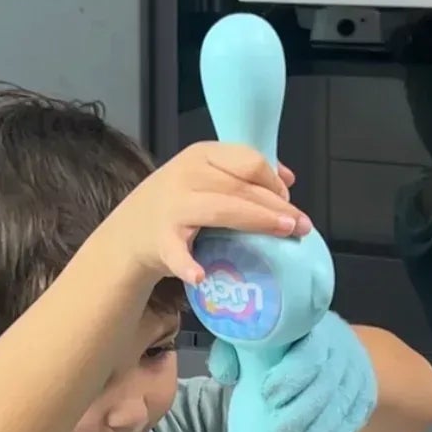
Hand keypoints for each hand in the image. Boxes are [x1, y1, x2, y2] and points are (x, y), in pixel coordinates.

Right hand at [112, 144, 309, 285]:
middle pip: (243, 186)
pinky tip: (200, 276)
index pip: (249, 161)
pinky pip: (177, 252)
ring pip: (224, 210)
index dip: (275, 182)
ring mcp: (174, 206)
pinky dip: (188, 264)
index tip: (289, 202)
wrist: (128, 233)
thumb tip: (287, 179)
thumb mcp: (206, 176)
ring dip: (258, 221)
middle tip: (302, 226)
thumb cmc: (176, 205)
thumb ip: (242, 174)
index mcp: (202, 155)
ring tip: (285, 234)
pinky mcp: (161, 239)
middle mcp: (188, 175)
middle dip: (278, 206)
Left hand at [212, 314, 376, 431]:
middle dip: (301, 417)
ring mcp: (356, 377)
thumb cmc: (280, 346)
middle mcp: (342, 351)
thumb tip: (227, 374)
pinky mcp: (364, 401)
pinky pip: (351, 429)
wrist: (327, 348)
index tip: (266, 395)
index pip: (309, 352)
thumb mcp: (255, 339)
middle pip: (325, 387)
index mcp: (314, 330)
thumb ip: (234, 350)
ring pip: (340, 412)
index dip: (290, 377)